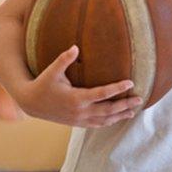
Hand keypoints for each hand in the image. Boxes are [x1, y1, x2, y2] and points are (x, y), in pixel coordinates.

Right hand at [15, 45, 143, 127]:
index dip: (117, 89)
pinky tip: (117, 118)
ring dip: (119, 116)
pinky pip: (96, 125)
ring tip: (133, 111)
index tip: (131, 83)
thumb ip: (64, 60)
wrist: (31, 104)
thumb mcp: (51, 71)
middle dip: (125, 105)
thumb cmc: (43, 84)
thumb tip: (75, 47)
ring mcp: (79, 119)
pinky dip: (108, 122)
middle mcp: (80, 111)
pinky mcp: (77, 123)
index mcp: (76, 98)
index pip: (102, 94)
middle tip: (140, 99)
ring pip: (104, 120)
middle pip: (108, 110)